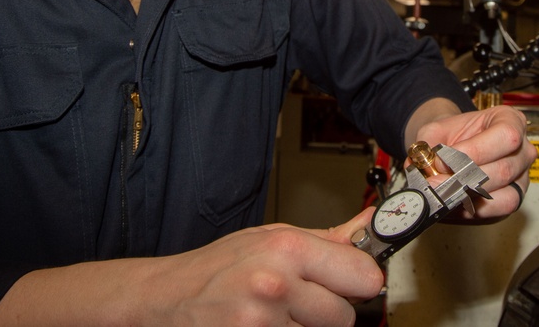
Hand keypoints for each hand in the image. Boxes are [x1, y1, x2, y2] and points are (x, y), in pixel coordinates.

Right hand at [0, 208, 382, 326]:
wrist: (165, 297)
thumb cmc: (219, 266)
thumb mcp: (270, 238)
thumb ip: (327, 238)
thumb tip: (372, 222)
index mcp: (287, 249)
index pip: (364, 274)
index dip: (360, 280)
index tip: (351, 281)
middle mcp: (277, 285)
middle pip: (346, 316)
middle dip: (330, 311)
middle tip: (302, 301)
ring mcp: (263, 323)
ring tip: (279, 314)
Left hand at [408, 101, 535, 221]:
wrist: (453, 144)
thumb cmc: (451, 135)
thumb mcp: (436, 130)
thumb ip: (428, 144)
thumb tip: (421, 167)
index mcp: (511, 121)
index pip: (505, 137)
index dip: (474, 151)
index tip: (443, 159)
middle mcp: (523, 150)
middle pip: (504, 169)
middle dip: (464, 179)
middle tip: (435, 182)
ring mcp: (522, 177)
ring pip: (505, 195)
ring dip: (468, 197)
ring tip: (441, 193)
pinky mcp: (514, 199)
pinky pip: (500, 210)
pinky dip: (474, 210)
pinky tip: (453, 202)